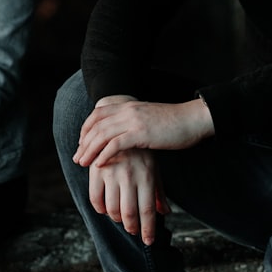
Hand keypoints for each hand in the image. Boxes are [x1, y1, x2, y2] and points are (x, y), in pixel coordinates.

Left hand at [73, 95, 213, 167]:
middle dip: (83, 142)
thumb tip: (128, 134)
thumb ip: (135, 122)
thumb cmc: (175, 123)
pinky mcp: (141, 133)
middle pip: (96, 125)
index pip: (98, 114)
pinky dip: (104, 154)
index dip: (86, 128)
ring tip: (83, 163)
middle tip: (77, 158)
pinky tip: (99, 165)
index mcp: (128, 106)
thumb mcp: (149, 118)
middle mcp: (127, 110)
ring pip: (102, 134)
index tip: (82, 143)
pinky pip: (115, 144)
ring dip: (89, 150)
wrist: (193, 120)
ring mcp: (133, 121)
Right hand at [88, 148, 170, 245]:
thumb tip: (166, 212)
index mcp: (146, 177)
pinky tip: (106, 208)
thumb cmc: (141, 152)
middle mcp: (129, 177)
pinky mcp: (96, 171)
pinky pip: (95, 198)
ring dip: (117, 219)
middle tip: (134, 231)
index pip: (148, 211)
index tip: (148, 242)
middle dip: (132, 228)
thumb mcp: (154, 169)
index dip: (148, 230)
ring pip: (112, 209)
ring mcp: (111, 174)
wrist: (121, 126)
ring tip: (121, 218)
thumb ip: (159, 192)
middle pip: (129, 213)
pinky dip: (100, 209)